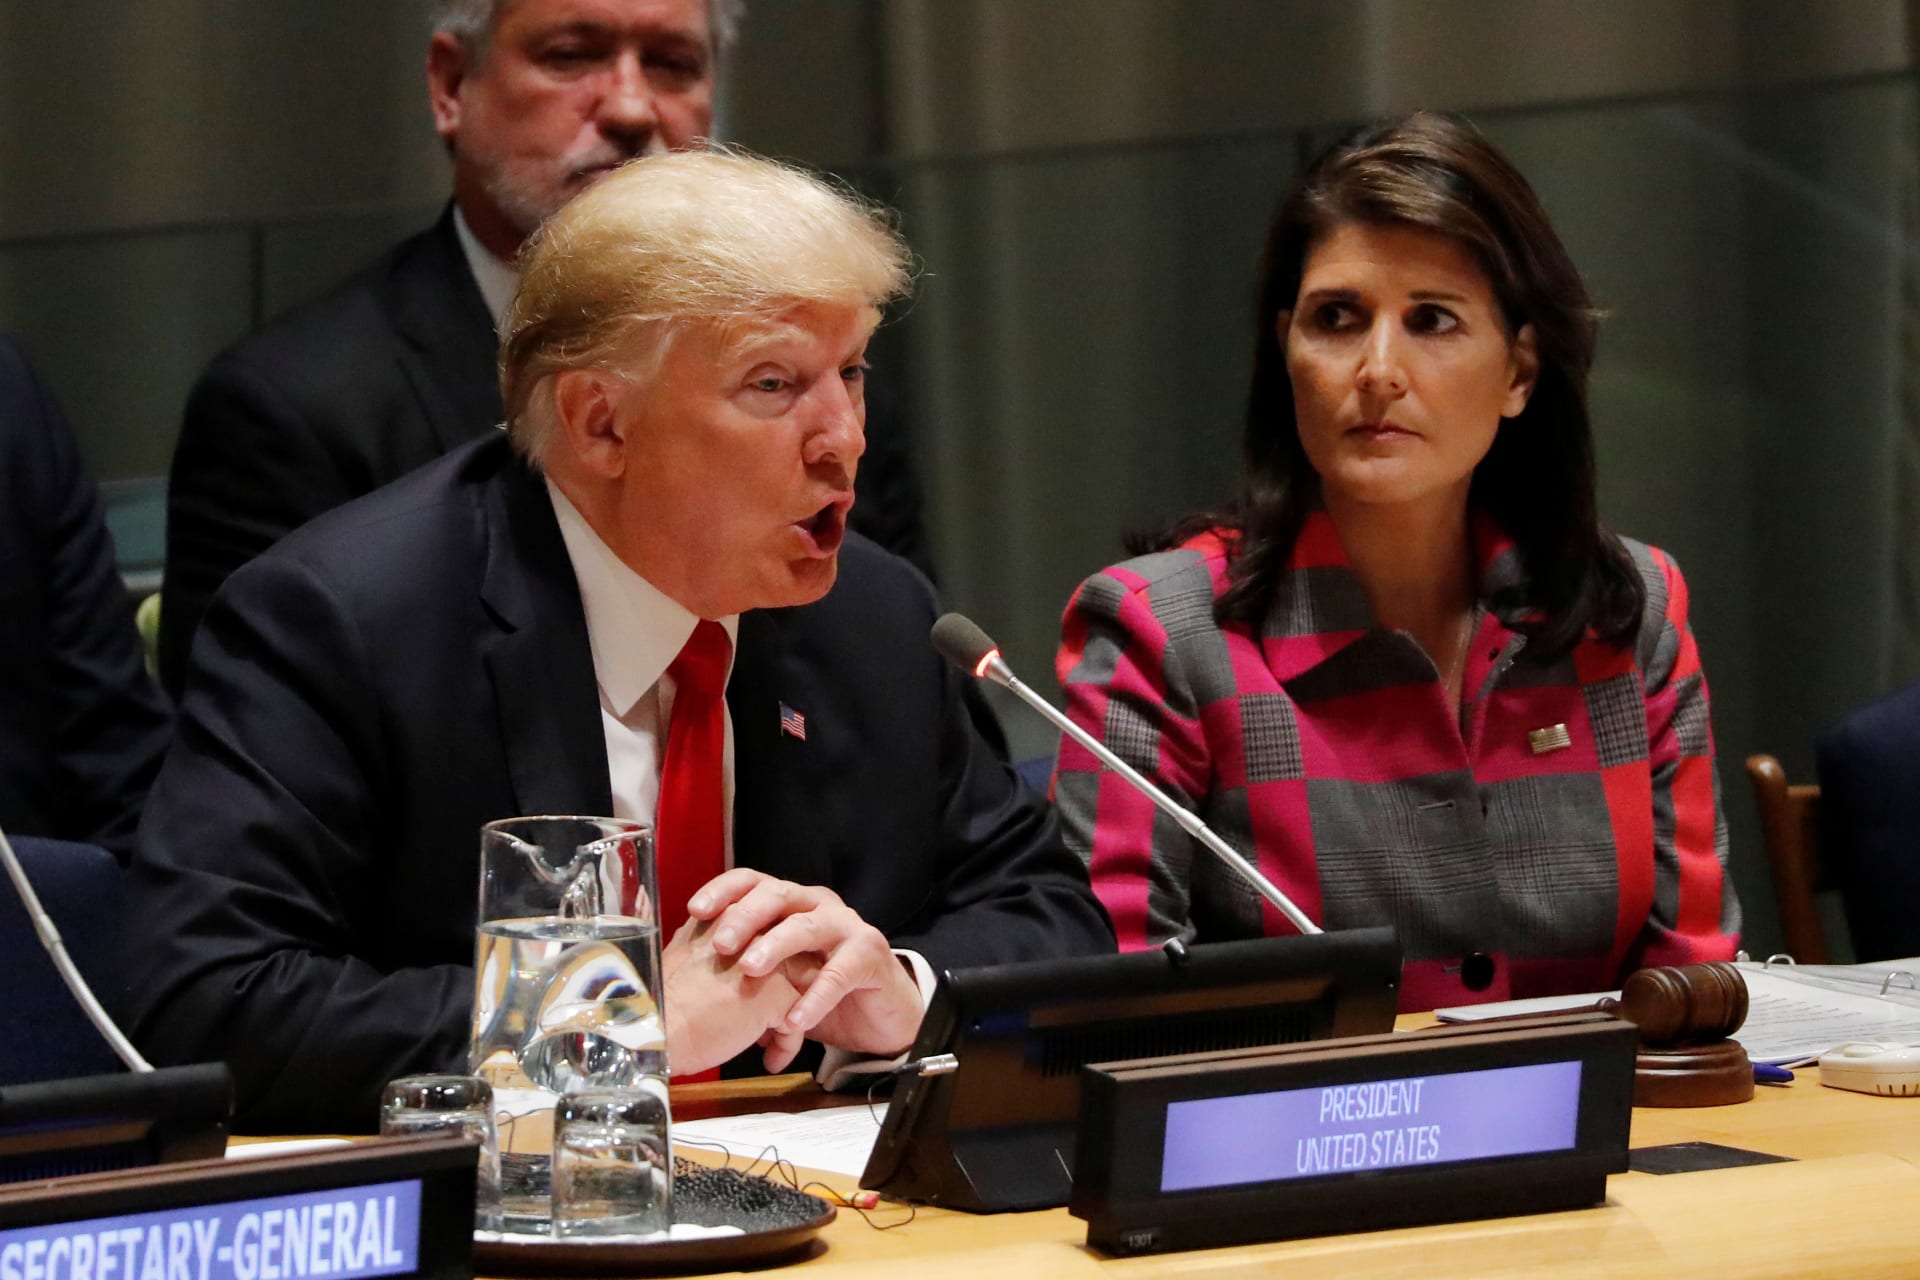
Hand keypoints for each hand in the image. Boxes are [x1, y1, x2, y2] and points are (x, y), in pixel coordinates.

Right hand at [659, 917, 804, 1076]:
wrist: (654, 1027)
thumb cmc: (661, 1002)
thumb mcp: (684, 955)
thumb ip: (710, 947)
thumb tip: (724, 958)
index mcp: (727, 916)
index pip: (765, 936)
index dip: (763, 970)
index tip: (751, 995)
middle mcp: (753, 930)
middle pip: (786, 961)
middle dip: (781, 995)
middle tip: (769, 1023)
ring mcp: (769, 962)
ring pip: (796, 991)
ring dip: (785, 1022)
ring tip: (769, 1044)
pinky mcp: (776, 994)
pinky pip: (795, 1023)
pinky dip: (786, 1045)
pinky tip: (770, 1060)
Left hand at [689, 870, 924, 1068]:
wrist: (875, 1014)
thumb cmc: (816, 989)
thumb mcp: (773, 977)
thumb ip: (740, 968)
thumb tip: (687, 974)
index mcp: (789, 903)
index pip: (752, 881)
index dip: (723, 891)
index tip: (695, 911)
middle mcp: (816, 905)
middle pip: (777, 895)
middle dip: (745, 916)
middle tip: (721, 944)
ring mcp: (846, 926)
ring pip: (806, 926)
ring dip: (776, 945)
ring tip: (751, 970)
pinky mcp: (870, 955)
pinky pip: (839, 973)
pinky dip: (814, 998)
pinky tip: (793, 1020)